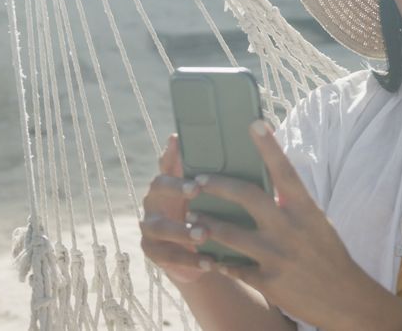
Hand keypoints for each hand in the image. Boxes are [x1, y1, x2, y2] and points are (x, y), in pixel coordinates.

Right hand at [139, 133, 211, 282]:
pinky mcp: (153, 251)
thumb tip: (250, 138)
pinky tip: (209, 262)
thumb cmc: (213, 215)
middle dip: (176, 187)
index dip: (172, 152)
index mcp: (171, 180)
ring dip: (182, 229)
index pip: (168, 160)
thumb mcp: (218, 194)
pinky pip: (167, 256)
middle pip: (158, 186)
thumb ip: (224, 171)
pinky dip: (189, 259)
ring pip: (159, 226)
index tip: (181, 142)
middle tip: (196, 189)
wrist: (203, 255)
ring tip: (204, 233)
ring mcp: (151, 226)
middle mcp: (156, 199)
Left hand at [184, 120, 377, 327]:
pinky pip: (233, 268)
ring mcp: (277, 256)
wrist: (343, 298)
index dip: (269, 146)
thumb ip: (290, 203)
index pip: (285, 170)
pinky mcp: (268, 281)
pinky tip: (207, 257)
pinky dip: (218, 262)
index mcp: (305, 209)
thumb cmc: (327, 253)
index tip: (254, 123)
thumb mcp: (315, 221)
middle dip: (217, 186)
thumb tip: (266, 182)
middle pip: (246, 197)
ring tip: (192, 218)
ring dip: (207, 225)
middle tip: (196, 182)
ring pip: (229, 234)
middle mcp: (289, 228)